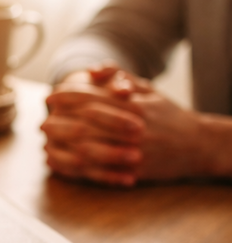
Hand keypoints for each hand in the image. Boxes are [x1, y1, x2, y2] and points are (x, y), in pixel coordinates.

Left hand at [44, 62, 229, 184]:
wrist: (198, 146)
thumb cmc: (168, 116)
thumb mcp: (149, 91)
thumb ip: (121, 78)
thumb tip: (93, 70)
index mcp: (135, 106)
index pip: (94, 98)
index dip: (69, 96)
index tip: (51, 96)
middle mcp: (132, 128)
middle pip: (86, 124)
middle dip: (60, 121)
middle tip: (43, 120)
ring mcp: (132, 152)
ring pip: (89, 149)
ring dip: (63, 145)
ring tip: (47, 141)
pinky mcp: (132, 172)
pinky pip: (98, 171)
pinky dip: (75, 168)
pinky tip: (59, 164)